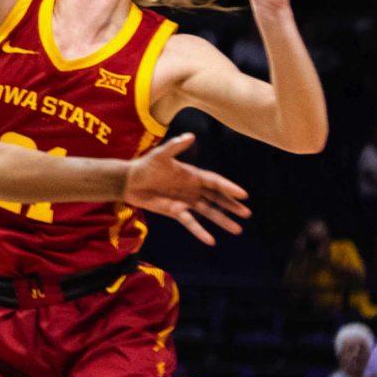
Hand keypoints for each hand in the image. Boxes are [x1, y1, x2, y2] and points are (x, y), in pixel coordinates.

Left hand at [120, 134, 249, 245]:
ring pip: (208, 212)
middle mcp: (193, 188)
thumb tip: (191, 135)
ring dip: (222, 220)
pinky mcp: (176, 212)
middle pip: (216, 198)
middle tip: (247, 214)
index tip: (243, 195)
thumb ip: (176, 146)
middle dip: (231, 205)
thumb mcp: (160, 155)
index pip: (215, 182)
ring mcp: (186, 201)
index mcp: (192, 174)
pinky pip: (191, 222)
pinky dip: (200, 231)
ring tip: (237, 229)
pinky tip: (211, 240)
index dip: (229, 188)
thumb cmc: (146, 165)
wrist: (129, 181)